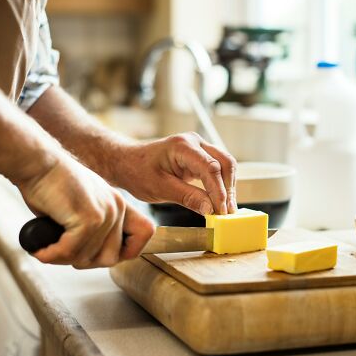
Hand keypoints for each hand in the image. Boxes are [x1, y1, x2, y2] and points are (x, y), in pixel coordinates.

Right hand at [15, 153, 154, 267]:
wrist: (37, 163)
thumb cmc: (50, 185)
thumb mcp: (80, 207)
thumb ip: (92, 229)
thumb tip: (87, 258)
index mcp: (118, 204)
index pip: (145, 233)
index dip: (125, 251)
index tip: (96, 253)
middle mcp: (117, 208)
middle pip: (111, 258)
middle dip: (82, 261)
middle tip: (60, 253)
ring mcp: (106, 213)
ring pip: (88, 258)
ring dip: (63, 259)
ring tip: (46, 248)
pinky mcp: (89, 218)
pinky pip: (71, 251)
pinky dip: (52, 255)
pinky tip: (41, 248)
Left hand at [110, 132, 237, 214]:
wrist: (127, 162)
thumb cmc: (138, 172)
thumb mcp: (160, 188)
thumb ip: (187, 197)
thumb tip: (210, 209)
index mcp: (182, 146)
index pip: (210, 168)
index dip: (219, 190)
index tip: (221, 211)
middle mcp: (194, 142)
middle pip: (225, 163)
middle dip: (229, 188)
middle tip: (228, 213)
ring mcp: (199, 147)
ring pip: (225, 165)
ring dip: (228, 187)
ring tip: (226, 210)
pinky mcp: (200, 156)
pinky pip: (218, 169)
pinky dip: (222, 185)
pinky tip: (221, 201)